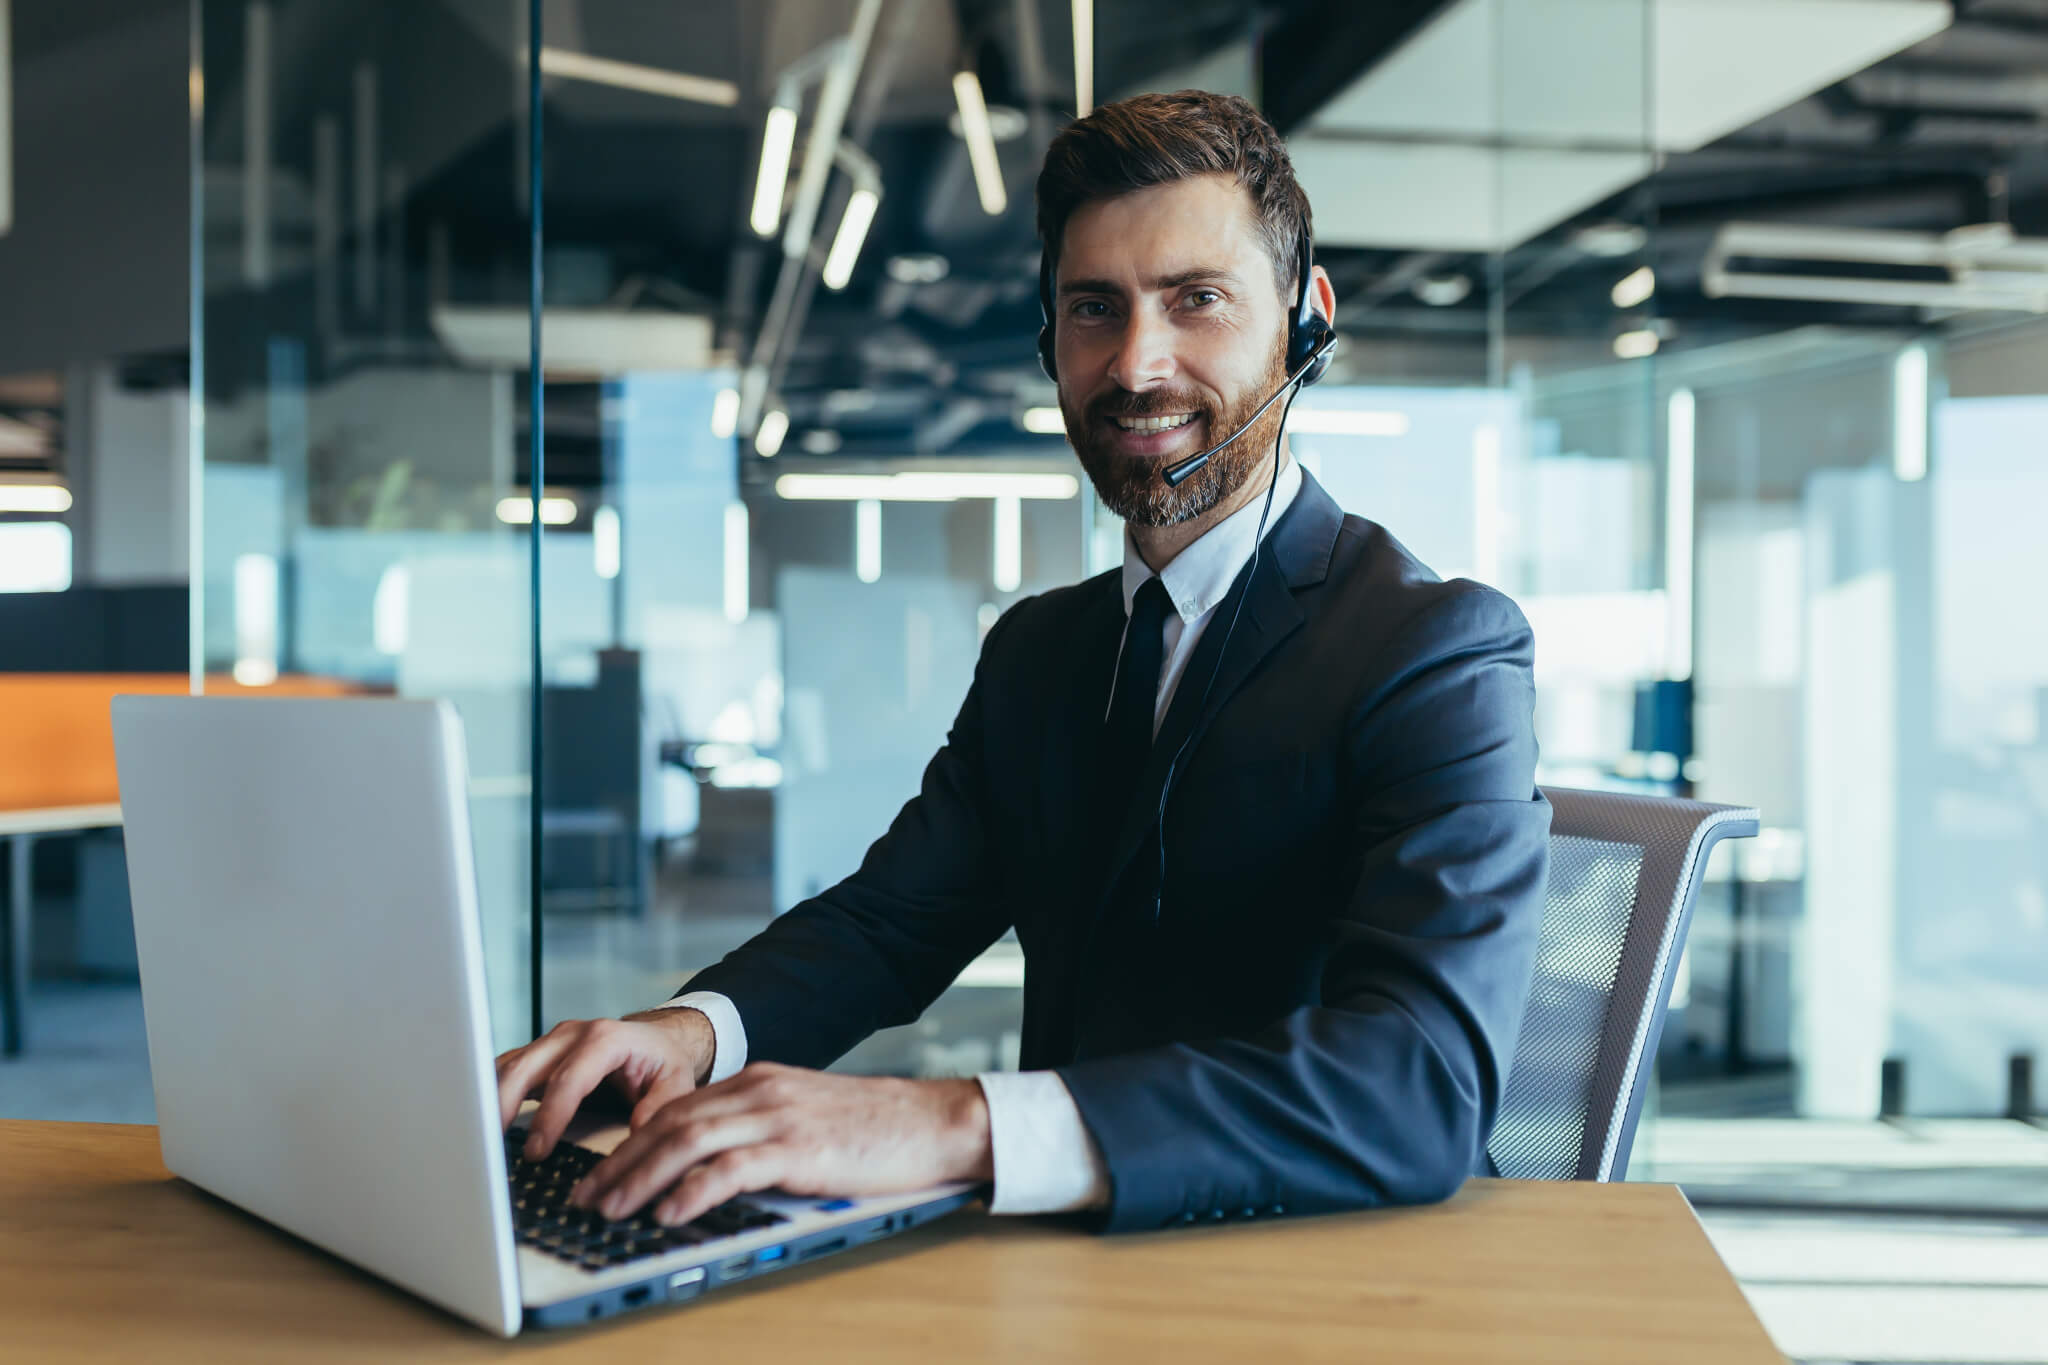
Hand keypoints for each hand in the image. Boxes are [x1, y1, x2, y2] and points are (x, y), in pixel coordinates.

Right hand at [494, 1008, 715, 1160]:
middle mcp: (571, 1035)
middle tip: (491, 1146)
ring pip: (507, 1067)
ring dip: (488, 1100)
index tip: (537, 1151)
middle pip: (525, 1067)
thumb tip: (637, 1132)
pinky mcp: (537, 1055)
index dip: (550, 1115)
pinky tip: (478, 1123)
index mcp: (605, 1039)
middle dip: (504, 1106)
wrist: (656, 1040)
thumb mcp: (677, 1081)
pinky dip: (488, 1094)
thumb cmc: (663, 1062)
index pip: (569, 1079)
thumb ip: (660, 1105)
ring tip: (475, 1138)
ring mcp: (550, 1042)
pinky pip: (504, 1071)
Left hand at [566, 1063, 993, 1225]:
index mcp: (757, 1082)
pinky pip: (731, 1169)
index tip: (597, 1176)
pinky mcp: (799, 1148)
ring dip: (640, 1178)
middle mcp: (759, 1091)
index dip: (628, 1143)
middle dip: (619, 1163)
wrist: (933, 1122)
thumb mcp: (804, 1118)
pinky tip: (669, 1213)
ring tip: (611, 1210)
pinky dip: (692, 1191)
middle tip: (585, 1199)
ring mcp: (778, 1117)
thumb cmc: (874, 1130)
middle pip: (669, 1123)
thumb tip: (707, 1171)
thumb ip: (758, 1132)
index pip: (674, 1109)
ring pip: (687, 1141)